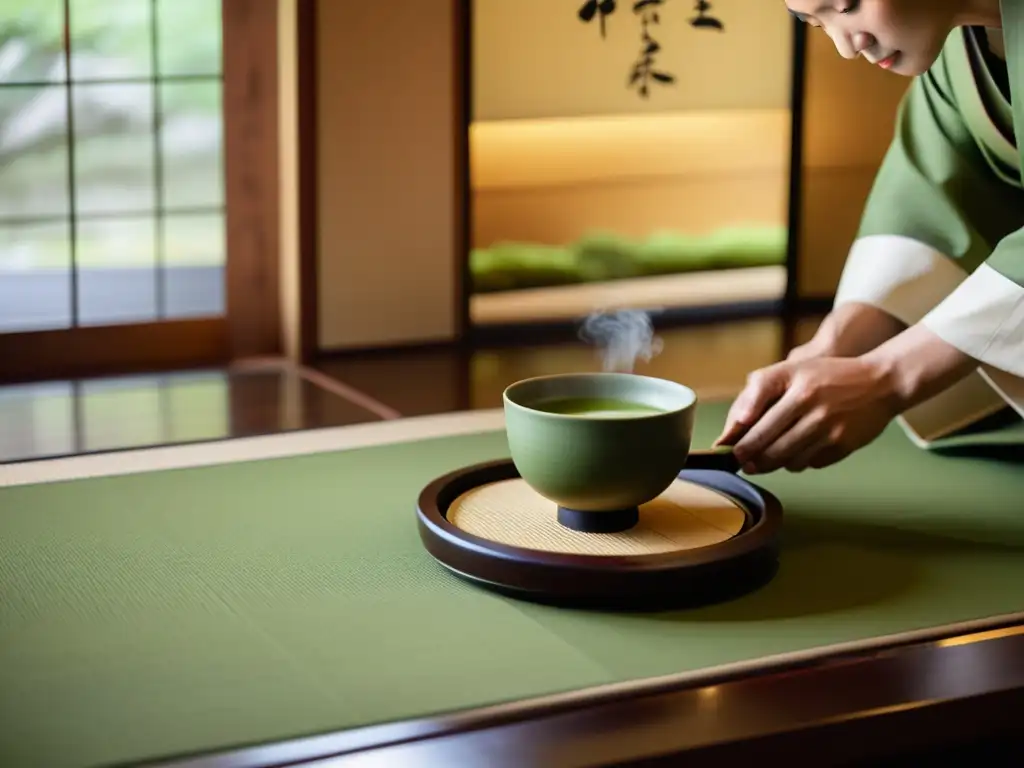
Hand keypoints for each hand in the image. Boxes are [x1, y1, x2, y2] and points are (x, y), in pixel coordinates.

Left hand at [715, 356, 900, 473]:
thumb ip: (759, 391)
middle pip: (767, 443)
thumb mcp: (792, 370)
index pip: (754, 414)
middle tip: (742, 463)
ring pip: (786, 459)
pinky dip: (798, 463)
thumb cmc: (827, 376)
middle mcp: (811, 404)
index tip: (726, 448)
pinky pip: (809, 464)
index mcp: (795, 383)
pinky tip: (797, 453)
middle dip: (749, 457)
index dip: (737, 436)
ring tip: (766, 460)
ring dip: (772, 463)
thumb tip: (735, 426)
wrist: (881, 382)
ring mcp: (829, 427)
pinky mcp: (843, 445)